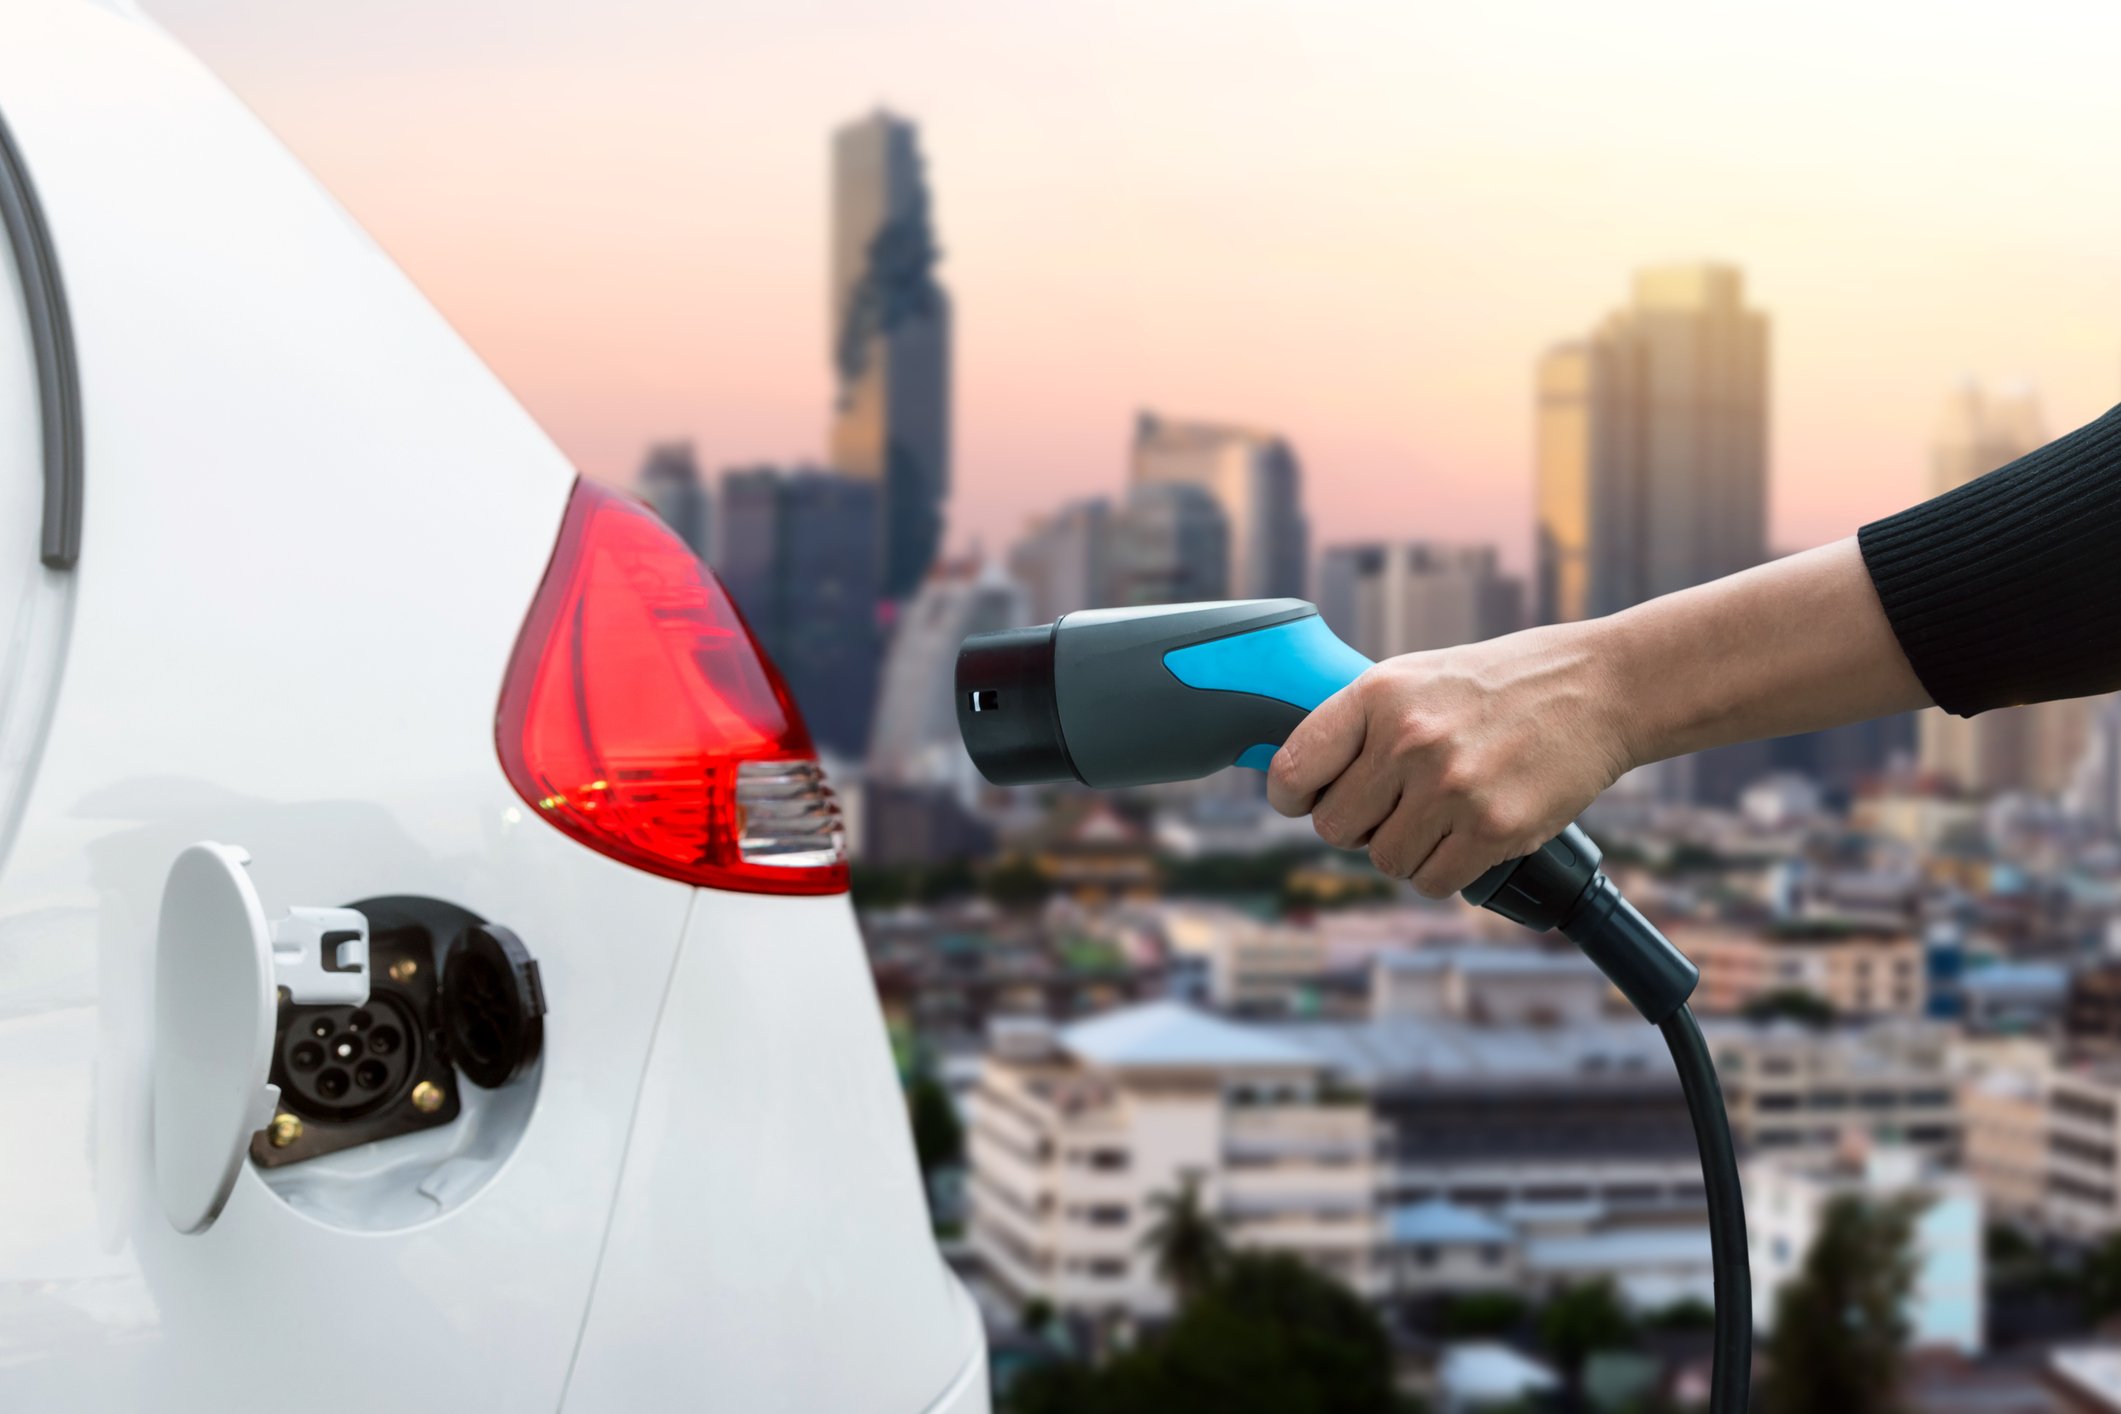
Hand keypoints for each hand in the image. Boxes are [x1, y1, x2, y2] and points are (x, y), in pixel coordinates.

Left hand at [1266, 623, 1637, 898]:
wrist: (1598, 689)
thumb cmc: (1500, 685)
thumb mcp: (1417, 676)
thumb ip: (1359, 723)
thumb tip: (1299, 778)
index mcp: (1379, 695)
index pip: (1292, 768)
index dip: (1291, 795)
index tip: (1304, 800)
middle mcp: (1409, 740)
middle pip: (1334, 828)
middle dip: (1357, 825)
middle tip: (1392, 806)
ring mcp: (1452, 788)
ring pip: (1384, 861)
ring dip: (1404, 850)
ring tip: (1438, 815)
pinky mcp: (1494, 828)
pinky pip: (1431, 882)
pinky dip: (1442, 870)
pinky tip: (1464, 836)